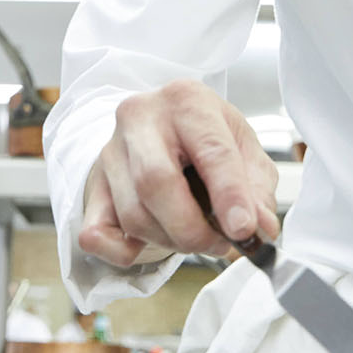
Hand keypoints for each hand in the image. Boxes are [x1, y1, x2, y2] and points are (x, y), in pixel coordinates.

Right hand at [77, 79, 280, 265]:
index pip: (210, 150)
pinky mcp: (92, 185)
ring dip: (170, 241)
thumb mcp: (243, 148)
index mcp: (186, 100)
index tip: (244, 230)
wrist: (160, 126)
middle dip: (192, 228)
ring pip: (134, 214)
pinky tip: (150, 242)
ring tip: (195, 236)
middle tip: (219, 243)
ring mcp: (110, 151)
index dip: (229, 195)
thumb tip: (260, 230)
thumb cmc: (205, 138)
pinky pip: (96, 233)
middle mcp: (140, 118)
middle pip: (156, 181)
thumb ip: (257, 189)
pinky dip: (123, 252)